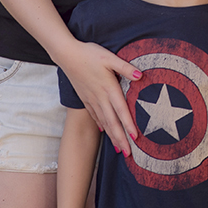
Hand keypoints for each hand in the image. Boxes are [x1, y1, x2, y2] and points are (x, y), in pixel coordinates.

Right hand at [55, 39, 140, 155]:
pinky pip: (94, 115)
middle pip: (112, 122)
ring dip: (112, 136)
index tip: (135, 138)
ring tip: (119, 149)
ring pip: (104, 121)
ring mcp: (91, 99)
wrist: (67, 54)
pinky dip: (101, 125)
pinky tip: (104, 131)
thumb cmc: (89, 54)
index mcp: (108, 88)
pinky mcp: (85, 98)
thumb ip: (125, 67)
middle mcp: (100, 97)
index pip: (121, 110)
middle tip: (128, 154)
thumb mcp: (109, 57)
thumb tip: (140, 75)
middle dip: (121, 139)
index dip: (128, 125)